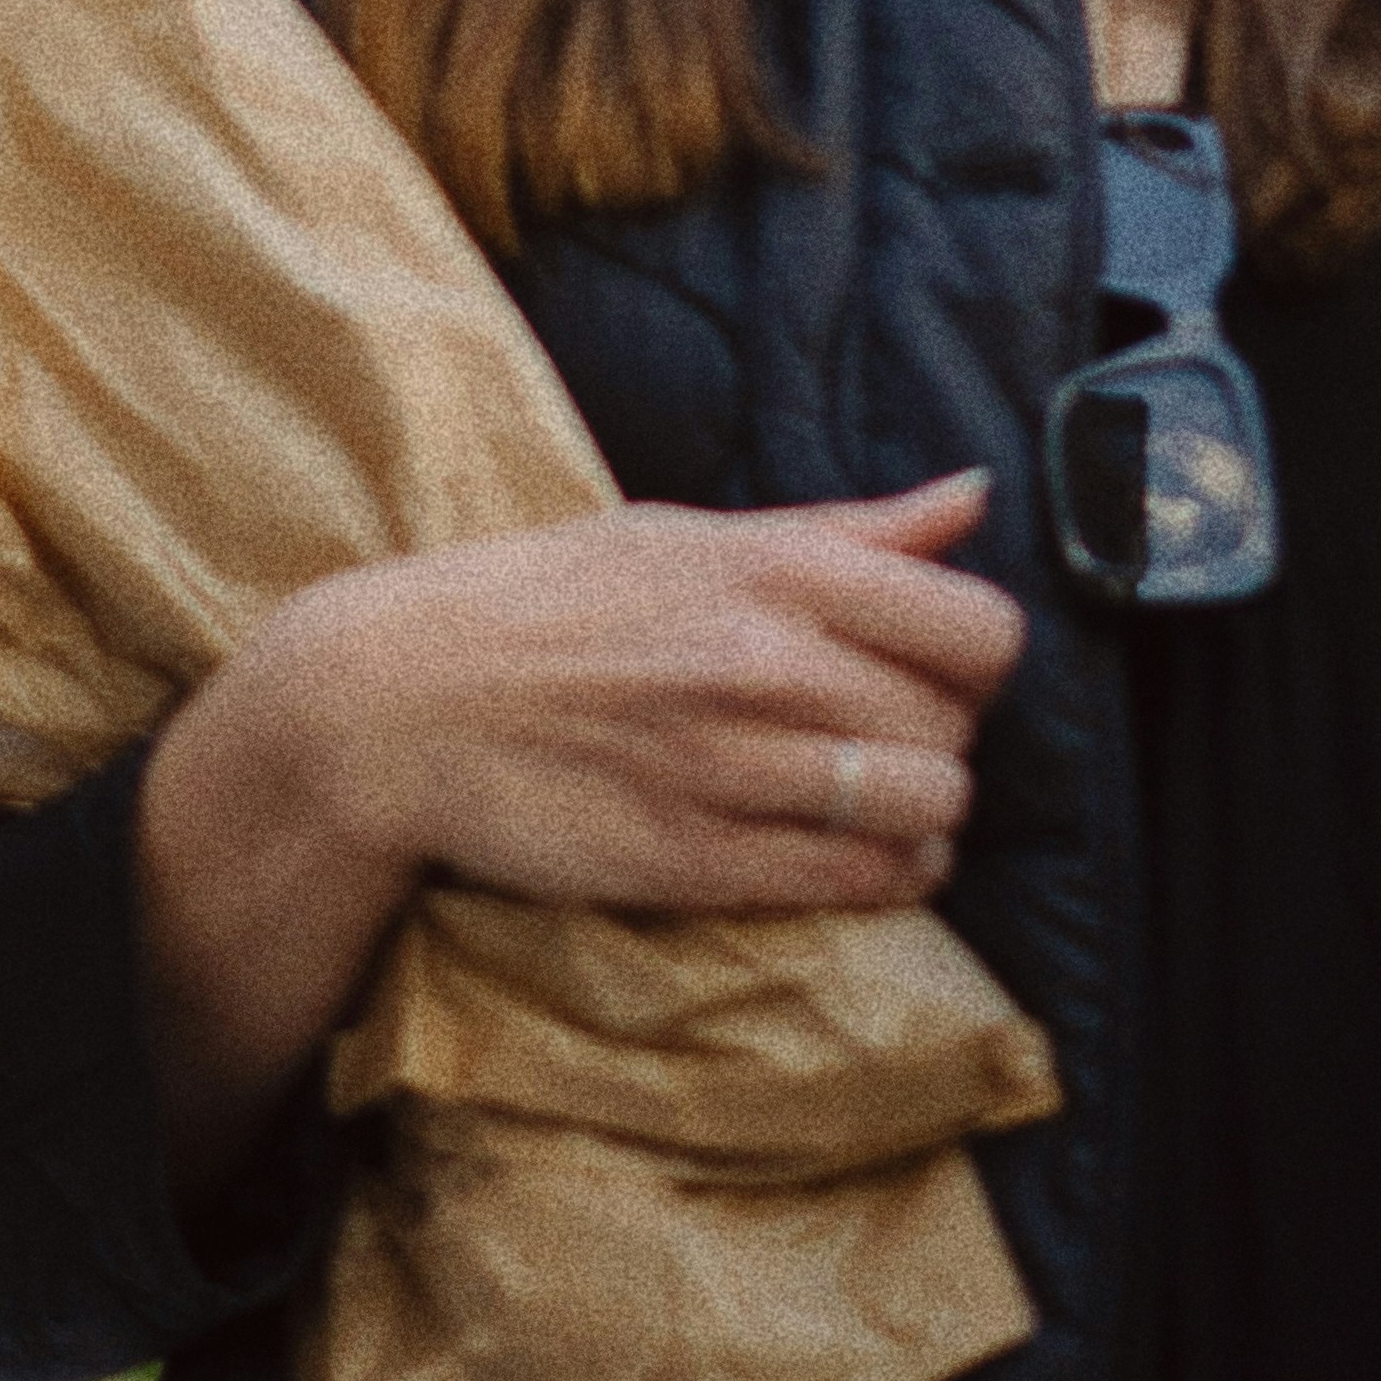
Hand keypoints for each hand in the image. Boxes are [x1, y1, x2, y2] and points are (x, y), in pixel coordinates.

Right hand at [134, 477, 1021, 1198]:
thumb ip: (847, 530)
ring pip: (926, 813)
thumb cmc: (546, 602)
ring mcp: (732, 767)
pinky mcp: (697, 861)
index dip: (974, 663)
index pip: (980, 630)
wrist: (399, 699)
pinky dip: (880, 879)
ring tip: (875, 809)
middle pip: (956, 730)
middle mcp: (765, 663)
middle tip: (883, 742)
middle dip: (939, 742)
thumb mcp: (687, 533)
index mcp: (774, 569)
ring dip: (920, 821)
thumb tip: (975, 496)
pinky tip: (845, 856)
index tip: (929, 670)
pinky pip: (858, 884)